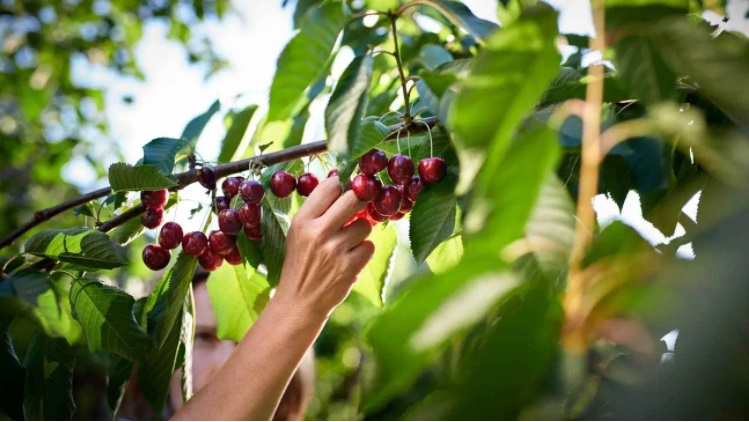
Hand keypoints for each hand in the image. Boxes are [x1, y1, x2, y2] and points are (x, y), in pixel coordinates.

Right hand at [274, 176, 374, 317]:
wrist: (299, 302)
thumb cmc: (301, 263)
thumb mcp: (298, 234)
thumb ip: (317, 211)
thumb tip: (342, 183)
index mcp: (302, 221)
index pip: (330, 187)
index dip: (342, 187)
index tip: (345, 193)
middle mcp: (318, 232)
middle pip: (353, 199)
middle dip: (358, 203)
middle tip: (355, 211)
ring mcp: (335, 250)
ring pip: (365, 224)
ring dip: (360, 232)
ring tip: (346, 243)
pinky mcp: (349, 267)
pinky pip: (369, 246)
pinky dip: (363, 252)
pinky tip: (350, 259)